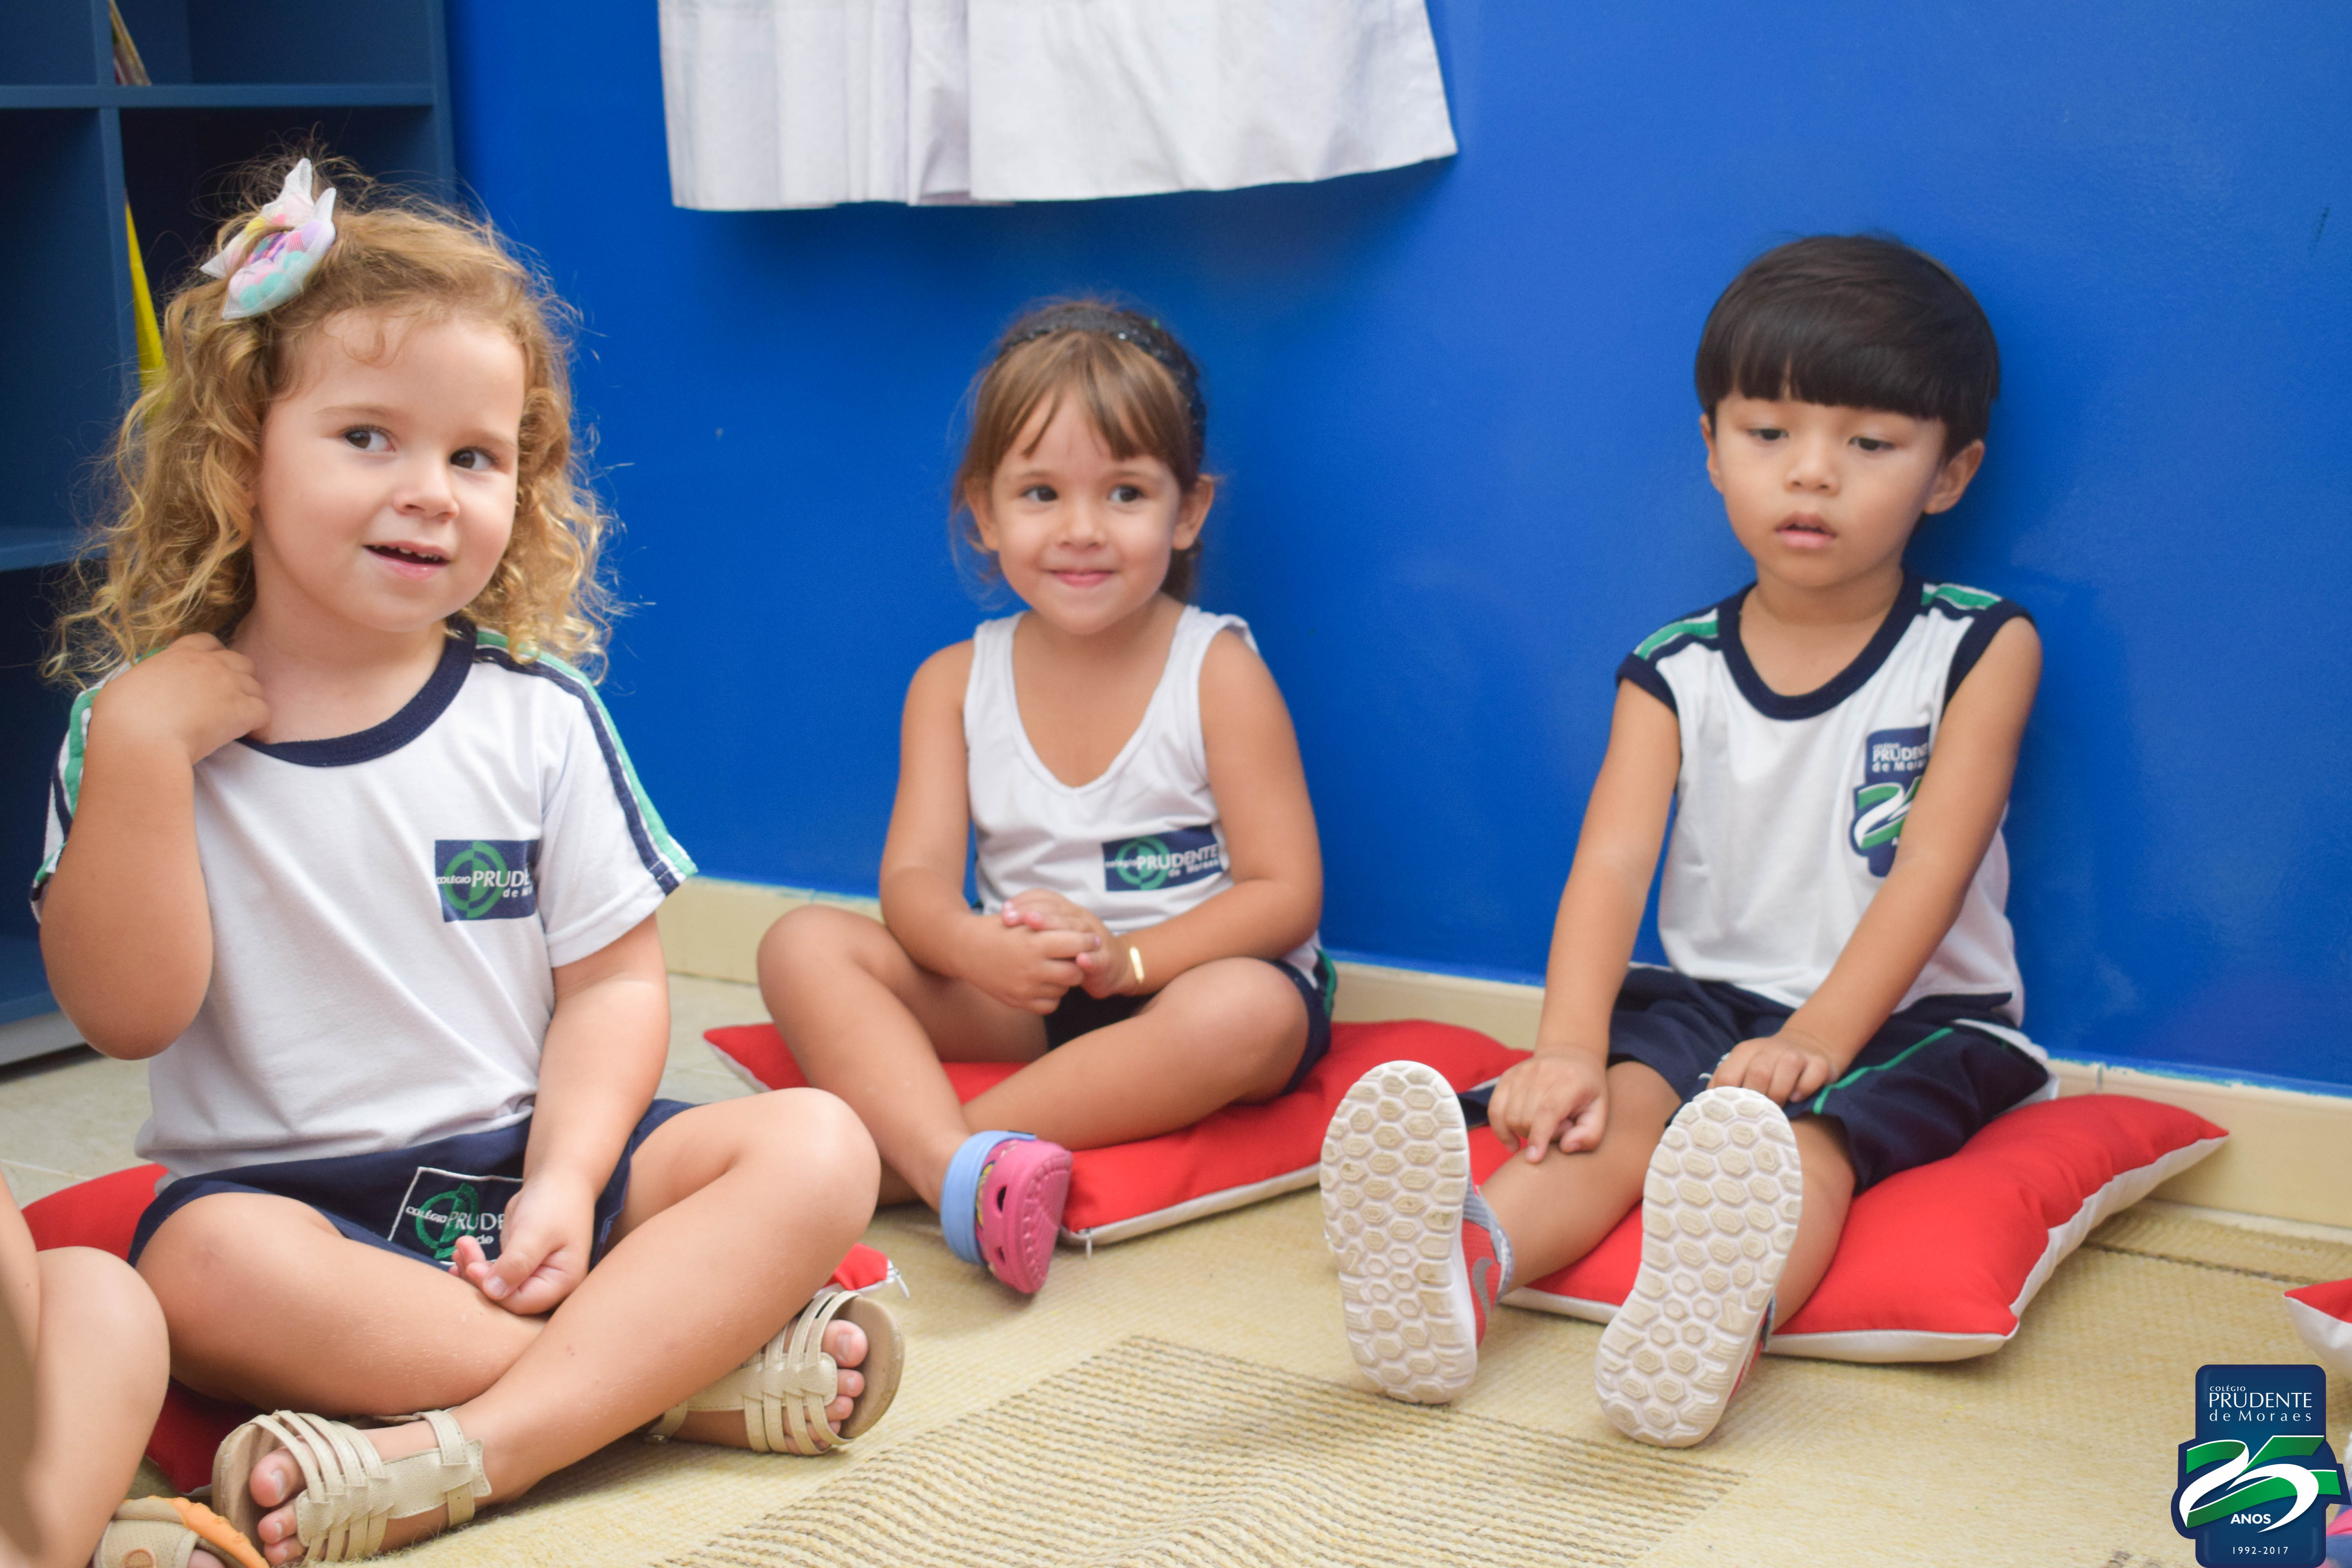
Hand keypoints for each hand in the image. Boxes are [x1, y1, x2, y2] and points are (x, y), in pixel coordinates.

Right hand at [91, 633, 269, 765]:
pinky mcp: (241, 709)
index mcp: (178, 655)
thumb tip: (145, 690)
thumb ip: (147, 681)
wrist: (139, 738)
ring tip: (238, 723)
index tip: (213, 675)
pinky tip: (252, 736)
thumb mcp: (126, 686)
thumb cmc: (121, 717)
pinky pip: (265, 713)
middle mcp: (207, 664)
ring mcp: (227, 685)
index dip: (216, 657)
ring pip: (256, 687)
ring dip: (250, 702)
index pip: (207, 642)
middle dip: (239, 679)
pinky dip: (261, 726)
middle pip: (240, 662)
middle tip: (229, 702)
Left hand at [449, 1170, 597, 1315]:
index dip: (492, 1289)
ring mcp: (533, 1276)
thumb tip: (492, 1291)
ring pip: (496, 1287)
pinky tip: (463, 1252)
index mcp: (561, 1282)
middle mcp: (548, 1285)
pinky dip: (477, 1265)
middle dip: (479, 1278)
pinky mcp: (518, 1266)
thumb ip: (516, 1262)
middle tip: (461, 1253)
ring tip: (460, 1248)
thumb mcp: (536, 1231)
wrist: (557, 1180)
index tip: (472, 1265)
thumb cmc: (553, 1203)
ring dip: (473, 1270)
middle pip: (506, 1298)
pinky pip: (495, 1274)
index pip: (521, 1301)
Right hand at [958, 899, 1097, 1012]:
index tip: (1090, 939)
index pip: (1077, 945)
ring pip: (1063, 990)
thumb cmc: (998, 929)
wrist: (965, 949)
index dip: (1087, 941)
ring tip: (1055, 967)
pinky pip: (1050, 1005)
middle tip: (1075, 956)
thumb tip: (1085, 933)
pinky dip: (1052, 995)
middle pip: (1075, 973)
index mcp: (1034, 943)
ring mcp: (1024, 989)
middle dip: (1079, 964)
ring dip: (1065, 979)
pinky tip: (1044, 981)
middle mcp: (1031, 969)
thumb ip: (1052, 925)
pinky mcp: (1019, 1002)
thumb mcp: (1024, 919)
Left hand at [1003, 890, 1136, 999]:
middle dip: (1032, 912)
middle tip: (1010, 918)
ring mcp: (1094, 938)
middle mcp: (1081, 920)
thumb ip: (1037, 924)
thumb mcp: (1055, 934)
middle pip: (1057, 911)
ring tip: (1032, 925)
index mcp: (1068, 912)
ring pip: (1076, 929)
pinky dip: (1090, 959)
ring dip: (1055, 926)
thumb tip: (1005, 916)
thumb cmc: (1074, 949)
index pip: (1046, 898)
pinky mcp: (1106, 959)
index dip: (1024, 902)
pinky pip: (1098, 957)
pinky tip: (1079, 960)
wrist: (1113, 965)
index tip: (1003, 911)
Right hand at [1486, 1050, 1608, 1161]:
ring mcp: (1522, 1072)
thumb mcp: (1600, 1113)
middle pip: (1526, 1116)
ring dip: (1522, 1131)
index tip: (1534, 1159)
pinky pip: (1494, 1109)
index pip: (1548, 1109)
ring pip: (1509, 1116)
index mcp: (1571, 1080)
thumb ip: (1589, 1135)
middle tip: (1555, 1131)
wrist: (1571, 1057)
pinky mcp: (1507, 1076)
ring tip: (1541, 1126)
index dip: (1539, 1136)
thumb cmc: (1587, 1092)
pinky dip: (1500, 1129)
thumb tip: (1566, 1147)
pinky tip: (1512, 1140)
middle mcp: (1543, 1071)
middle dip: (1537, 1135)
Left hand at [1711, 1028, 1841, 1104]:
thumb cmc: (1768, 1066)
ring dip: (1781, 1092)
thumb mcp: (1743, 1068)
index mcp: (1744, 1052)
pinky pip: (1814, 1074)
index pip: (1727, 1076)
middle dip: (1758, 1098)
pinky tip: (1798, 1096)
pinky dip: (1805, 1088)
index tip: (1733, 1115)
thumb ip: (1725, 1084)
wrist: (1806, 1043)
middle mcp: (1769, 1049)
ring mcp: (1796, 1053)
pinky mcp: (1819, 1062)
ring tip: (1779, 1105)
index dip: (1728, 1099)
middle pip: (1758, 1072)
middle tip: (1760, 1112)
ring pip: (1787, 1066)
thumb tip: (1705, 1110)